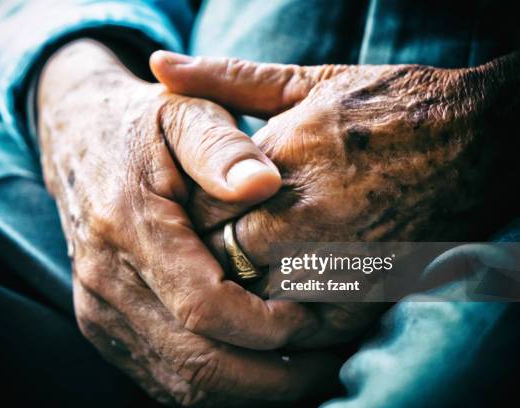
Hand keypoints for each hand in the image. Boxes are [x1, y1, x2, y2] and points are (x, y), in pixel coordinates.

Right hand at [37, 39, 338, 404]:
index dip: (267, 326)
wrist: (78, 142)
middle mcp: (104, 281)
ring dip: (249, 391)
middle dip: (272, 378)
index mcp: (127, 226)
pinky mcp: (103, 327)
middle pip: (196, 364)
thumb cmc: (143, 128)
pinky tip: (257, 369)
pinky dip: (217, 387)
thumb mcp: (183, 114)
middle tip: (329, 364)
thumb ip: (220, 148)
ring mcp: (98, 311)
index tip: (314, 317)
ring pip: (182, 385)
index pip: (204, 307)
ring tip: (304, 373)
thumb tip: (264, 185)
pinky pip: (164, 381)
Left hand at [151, 50, 519, 344]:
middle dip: (216, 254)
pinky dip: (289, 313)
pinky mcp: (366, 293)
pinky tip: (290, 288)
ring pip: (257, 298)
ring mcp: (337, 260)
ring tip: (258, 265)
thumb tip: (160, 65)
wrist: (473, 139)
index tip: (201, 212)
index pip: (203, 212)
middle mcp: (303, 216)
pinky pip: (305, 324)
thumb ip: (225, 79)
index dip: (195, 218)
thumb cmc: (384, 105)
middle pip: (225, 259)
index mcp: (279, 162)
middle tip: (223, 243)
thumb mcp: (304, 81)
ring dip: (248, 286)